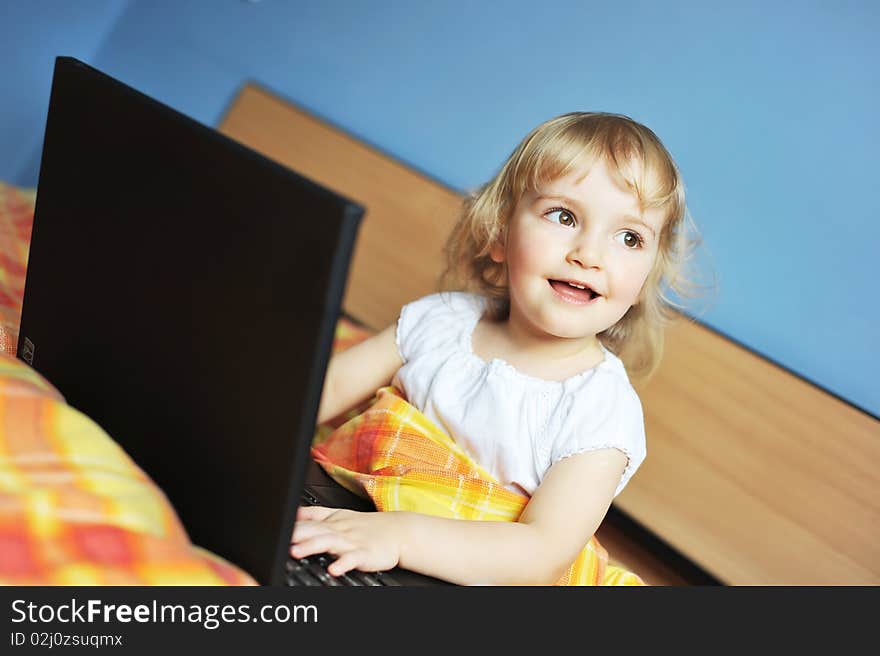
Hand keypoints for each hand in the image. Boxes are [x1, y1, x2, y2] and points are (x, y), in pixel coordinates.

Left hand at [290, 506, 404, 575]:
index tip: (276, 526)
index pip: (307, 520)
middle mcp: (339, 530)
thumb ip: (315, 514)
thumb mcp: (339, 515)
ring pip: (329, 543)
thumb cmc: (366, 526)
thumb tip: (293, 512)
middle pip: (314, 530)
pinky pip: (352, 559)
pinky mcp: (365, 554)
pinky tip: (333, 569)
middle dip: (296, 534)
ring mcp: (351, 542)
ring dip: (312, 546)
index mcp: (331, 521)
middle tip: (280, 538)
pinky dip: (343, 563)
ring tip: (296, 552)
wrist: (398, 532)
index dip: (291, 524)